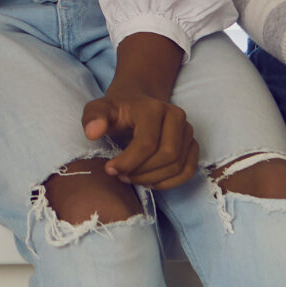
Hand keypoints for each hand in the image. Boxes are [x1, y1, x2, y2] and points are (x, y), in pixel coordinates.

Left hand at [82, 93, 199, 190]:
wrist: (136, 104)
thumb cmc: (116, 110)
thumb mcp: (98, 109)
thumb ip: (93, 118)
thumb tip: (93, 133)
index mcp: (153, 106)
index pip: (147, 142)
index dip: (129, 161)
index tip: (110, 170)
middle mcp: (176, 116)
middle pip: (168, 155)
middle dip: (143, 172)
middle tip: (122, 176)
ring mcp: (187, 130)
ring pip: (178, 165)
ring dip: (154, 179)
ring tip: (132, 178)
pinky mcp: (192, 144)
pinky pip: (189, 170)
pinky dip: (170, 182)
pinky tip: (150, 182)